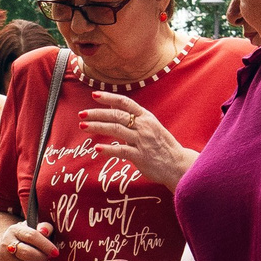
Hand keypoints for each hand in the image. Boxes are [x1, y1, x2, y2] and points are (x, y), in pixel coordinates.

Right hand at [0, 219, 59, 260]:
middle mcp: (5, 245)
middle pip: (27, 254)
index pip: (31, 236)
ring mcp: (3, 260)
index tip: (55, 253)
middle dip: (42, 258)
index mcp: (14, 231)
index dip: (45, 245)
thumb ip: (44, 227)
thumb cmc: (26, 238)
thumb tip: (45, 231)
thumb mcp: (35, 228)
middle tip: (48, 259)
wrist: (6, 248)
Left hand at [79, 93, 196, 191]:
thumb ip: (133, 119)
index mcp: (146, 117)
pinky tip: (97, 148)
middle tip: (81, 114)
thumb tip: (112, 109)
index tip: (94, 95)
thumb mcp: (151, 127)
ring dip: (97, 127)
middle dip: (97, 113)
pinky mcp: (141, 156)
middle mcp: (144, 126)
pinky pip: (121, 151)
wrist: (178, 165)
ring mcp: (142, 141)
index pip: (125, 102)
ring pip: (116, 129)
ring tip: (83, 126)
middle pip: (116, 115)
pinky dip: (108, 149)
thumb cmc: (162, 146)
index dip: (109, 97)